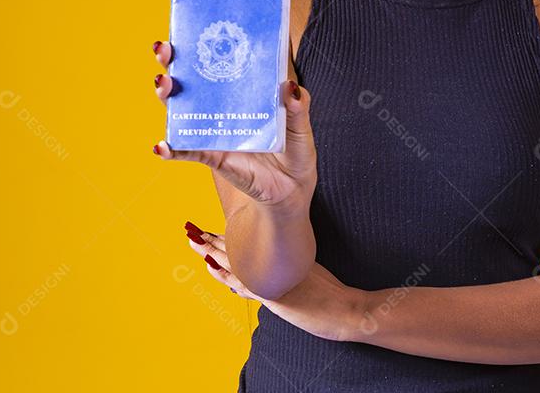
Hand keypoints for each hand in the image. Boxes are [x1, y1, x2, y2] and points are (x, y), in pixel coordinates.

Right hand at [152, 40, 316, 208]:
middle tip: (165, 50)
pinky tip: (162, 146)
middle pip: (190, 79)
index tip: (190, 24)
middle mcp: (222, 106)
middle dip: (172, 61)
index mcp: (243, 91)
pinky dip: (171, 148)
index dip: (202, 43)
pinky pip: (187, 150)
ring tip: (163, 84)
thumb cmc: (294, 151)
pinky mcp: (211, 156)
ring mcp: (213, 129)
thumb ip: (298, 107)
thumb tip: (291, 86)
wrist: (290, 191)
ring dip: (167, 95)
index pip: (218, 61)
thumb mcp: (301, 126)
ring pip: (182, 108)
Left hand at [184, 221, 365, 342]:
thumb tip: (278, 268)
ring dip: (211, 251)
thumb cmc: (332, 294)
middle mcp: (276, 264)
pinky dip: (225, 274)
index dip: (228, 237)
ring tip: (193, 240)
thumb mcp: (309, 271)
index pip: (250, 244)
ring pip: (236, 262)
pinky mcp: (273, 295)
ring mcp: (273, 279)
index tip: (211, 231)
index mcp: (283, 257)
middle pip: (239, 249)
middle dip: (212, 241)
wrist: (348, 310)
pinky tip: (210, 267)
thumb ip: (291, 266)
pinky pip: (243, 282)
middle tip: (192, 230)